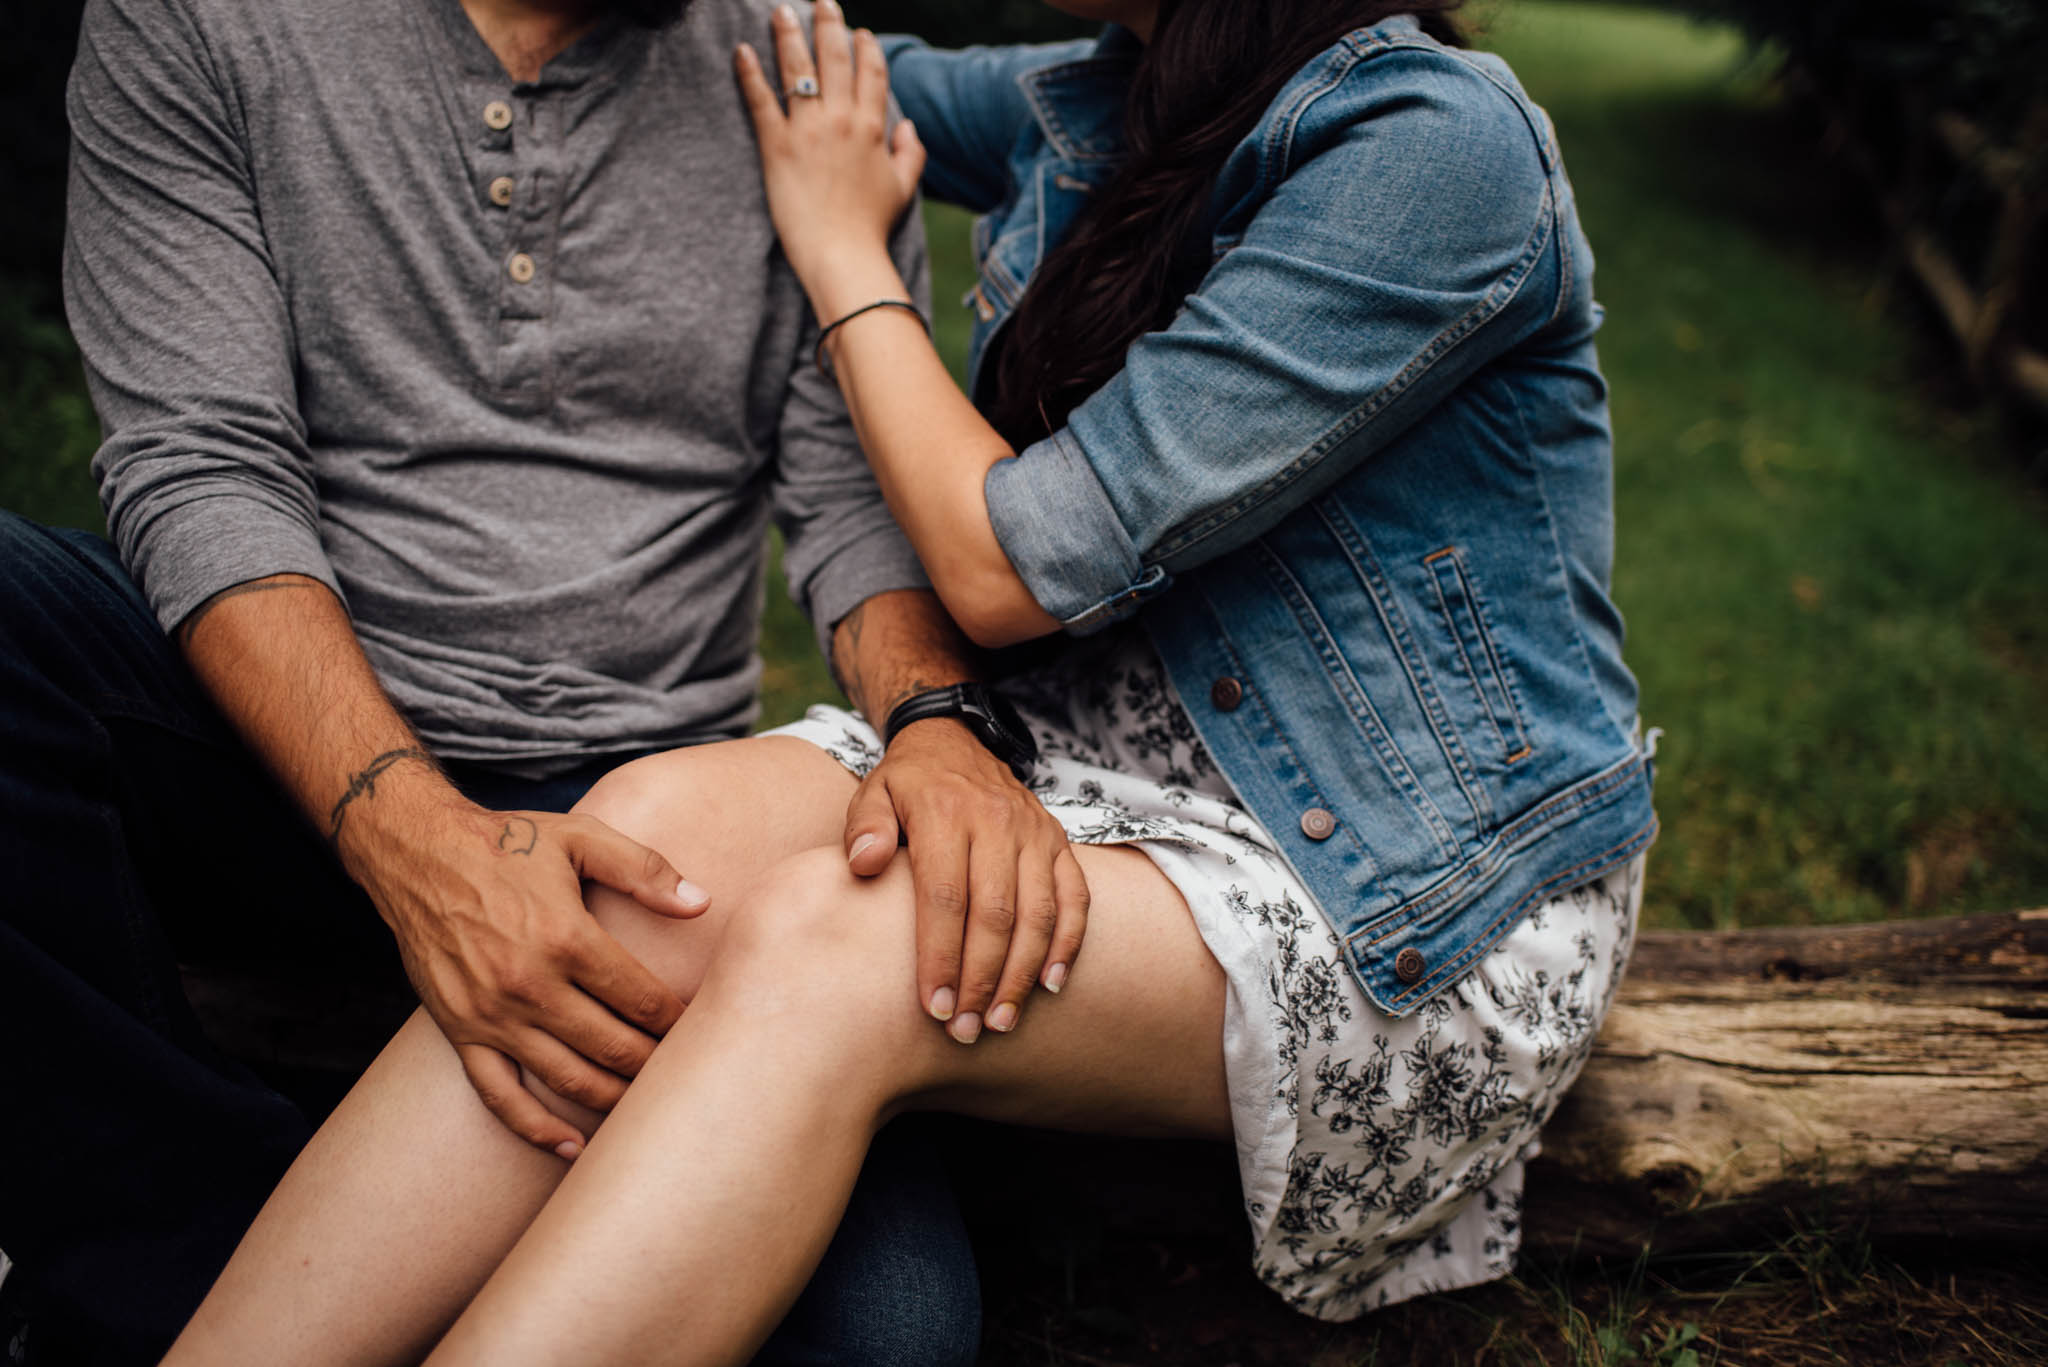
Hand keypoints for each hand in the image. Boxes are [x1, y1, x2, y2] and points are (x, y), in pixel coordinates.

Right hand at [340, 790, 707, 1155]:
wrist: (417, 853)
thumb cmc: (508, 843)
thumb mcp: (582, 840)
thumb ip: (645, 871)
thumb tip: (702, 903)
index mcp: (566, 937)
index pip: (640, 998)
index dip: (678, 1020)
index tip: (703, 1029)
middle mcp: (529, 984)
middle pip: (612, 1046)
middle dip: (655, 1064)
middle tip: (686, 1073)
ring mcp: (491, 1015)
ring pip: (566, 1079)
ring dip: (613, 1100)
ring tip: (647, 1106)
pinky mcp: (459, 1032)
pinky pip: (500, 1096)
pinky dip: (536, 1128)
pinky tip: (572, 1146)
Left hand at [735, 1, 925, 291]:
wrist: (842, 255)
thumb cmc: (872, 227)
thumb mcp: (904, 188)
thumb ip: (911, 152)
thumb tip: (908, 125)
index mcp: (873, 127)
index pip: (871, 72)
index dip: (865, 47)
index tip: (858, 32)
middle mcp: (842, 120)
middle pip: (834, 58)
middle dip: (827, 24)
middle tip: (819, 1)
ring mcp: (808, 130)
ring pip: (798, 70)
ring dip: (787, 35)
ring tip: (779, 11)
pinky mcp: (777, 147)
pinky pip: (761, 100)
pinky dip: (749, 73)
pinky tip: (741, 51)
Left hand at [844, 718, 1088, 1042]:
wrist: (954, 740)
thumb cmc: (906, 784)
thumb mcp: (873, 792)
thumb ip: (865, 828)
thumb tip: (864, 865)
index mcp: (945, 813)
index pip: (945, 896)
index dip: (941, 956)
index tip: (934, 1006)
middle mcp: (997, 821)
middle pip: (995, 913)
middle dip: (981, 978)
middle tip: (966, 1029)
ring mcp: (1034, 832)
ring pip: (1038, 912)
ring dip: (1022, 973)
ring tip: (1002, 1020)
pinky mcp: (1058, 841)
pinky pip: (1074, 897)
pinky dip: (1068, 943)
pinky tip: (1051, 984)